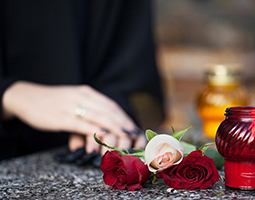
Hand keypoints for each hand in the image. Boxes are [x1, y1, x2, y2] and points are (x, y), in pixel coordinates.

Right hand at [2, 81, 145, 153]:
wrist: (27, 97)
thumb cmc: (53, 101)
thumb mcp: (74, 99)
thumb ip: (89, 108)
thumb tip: (104, 122)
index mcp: (87, 92)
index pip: (111, 105)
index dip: (124, 117)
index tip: (133, 127)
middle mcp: (83, 96)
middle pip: (109, 111)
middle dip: (123, 124)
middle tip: (134, 135)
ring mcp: (72, 106)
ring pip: (99, 117)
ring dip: (115, 128)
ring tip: (126, 138)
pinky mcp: (62, 117)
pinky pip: (82, 125)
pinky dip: (95, 132)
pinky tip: (104, 138)